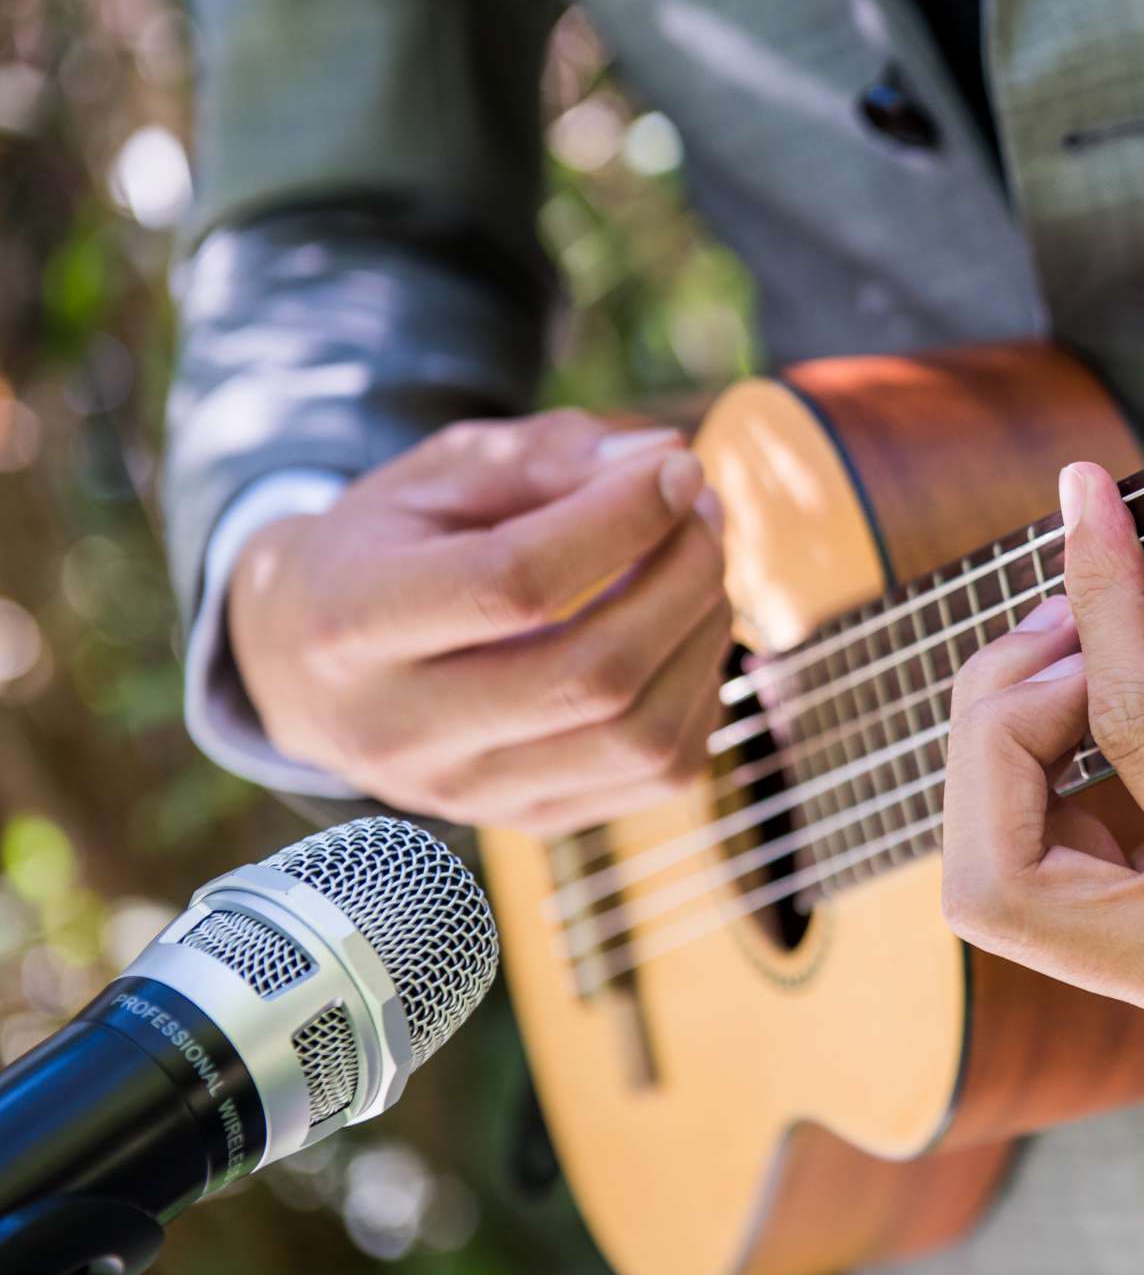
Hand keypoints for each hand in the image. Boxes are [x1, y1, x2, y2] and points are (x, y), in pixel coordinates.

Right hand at [227, 410, 732, 834]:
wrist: (308, 668)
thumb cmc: (388, 547)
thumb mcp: (437, 474)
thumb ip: (543, 454)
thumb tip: (666, 459)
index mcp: (351, 624)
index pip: (513, 584)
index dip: (621, 520)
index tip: (679, 472)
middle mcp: (400, 732)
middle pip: (591, 675)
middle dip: (681, 579)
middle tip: (703, 514)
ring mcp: (467, 794)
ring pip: (640, 740)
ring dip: (702, 640)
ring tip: (702, 567)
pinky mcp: (529, 820)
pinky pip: (659, 772)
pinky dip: (699, 692)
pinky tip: (683, 632)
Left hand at [942, 462, 1143, 1046]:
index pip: (1139, 739)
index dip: (1102, 596)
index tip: (1091, 498)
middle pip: (997, 879)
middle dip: (999, 727)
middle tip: (1063, 620)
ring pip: (1002, 892)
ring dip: (1010, 760)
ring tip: (1077, 650)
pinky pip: (1052, 887)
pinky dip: (1047, 788)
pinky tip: (1105, 703)